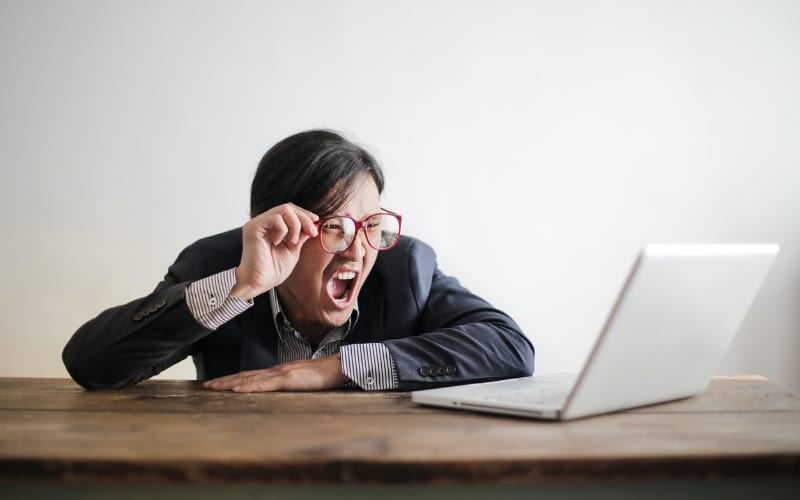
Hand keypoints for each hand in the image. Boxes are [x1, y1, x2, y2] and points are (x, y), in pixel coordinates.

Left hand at [202, 355, 348, 392]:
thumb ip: (290, 383)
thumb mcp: (303, 381)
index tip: (218, 383)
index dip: (234, 379)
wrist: (339, 366)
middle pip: (245, 375)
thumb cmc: (325, 374)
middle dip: (225, 380)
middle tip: (206, 385)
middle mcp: (277, 370)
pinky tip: (237, 390)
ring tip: (214, 387)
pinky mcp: (289, 379)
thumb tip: (279, 389)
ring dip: (230, 383)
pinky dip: (249, 386)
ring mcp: (282, 373)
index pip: (252, 375)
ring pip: (251, 378)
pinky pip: (265, 384)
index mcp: (279, 371)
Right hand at [230, 203, 318, 299]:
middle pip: (288, 207)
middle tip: (312, 232)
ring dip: (295, 225)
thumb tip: (312, 224)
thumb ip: (300, 236)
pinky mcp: (253, 227)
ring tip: (292, 242)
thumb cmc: (273, 270)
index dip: (304, 214)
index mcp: (271, 227)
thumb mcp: (292, 250)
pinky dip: (283, 230)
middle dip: (304, 218)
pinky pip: (275, 218)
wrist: (259, 283)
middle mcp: (263, 222)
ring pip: (284, 209)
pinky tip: (278, 243)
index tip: (316, 222)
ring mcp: (257, 223)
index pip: (289, 211)